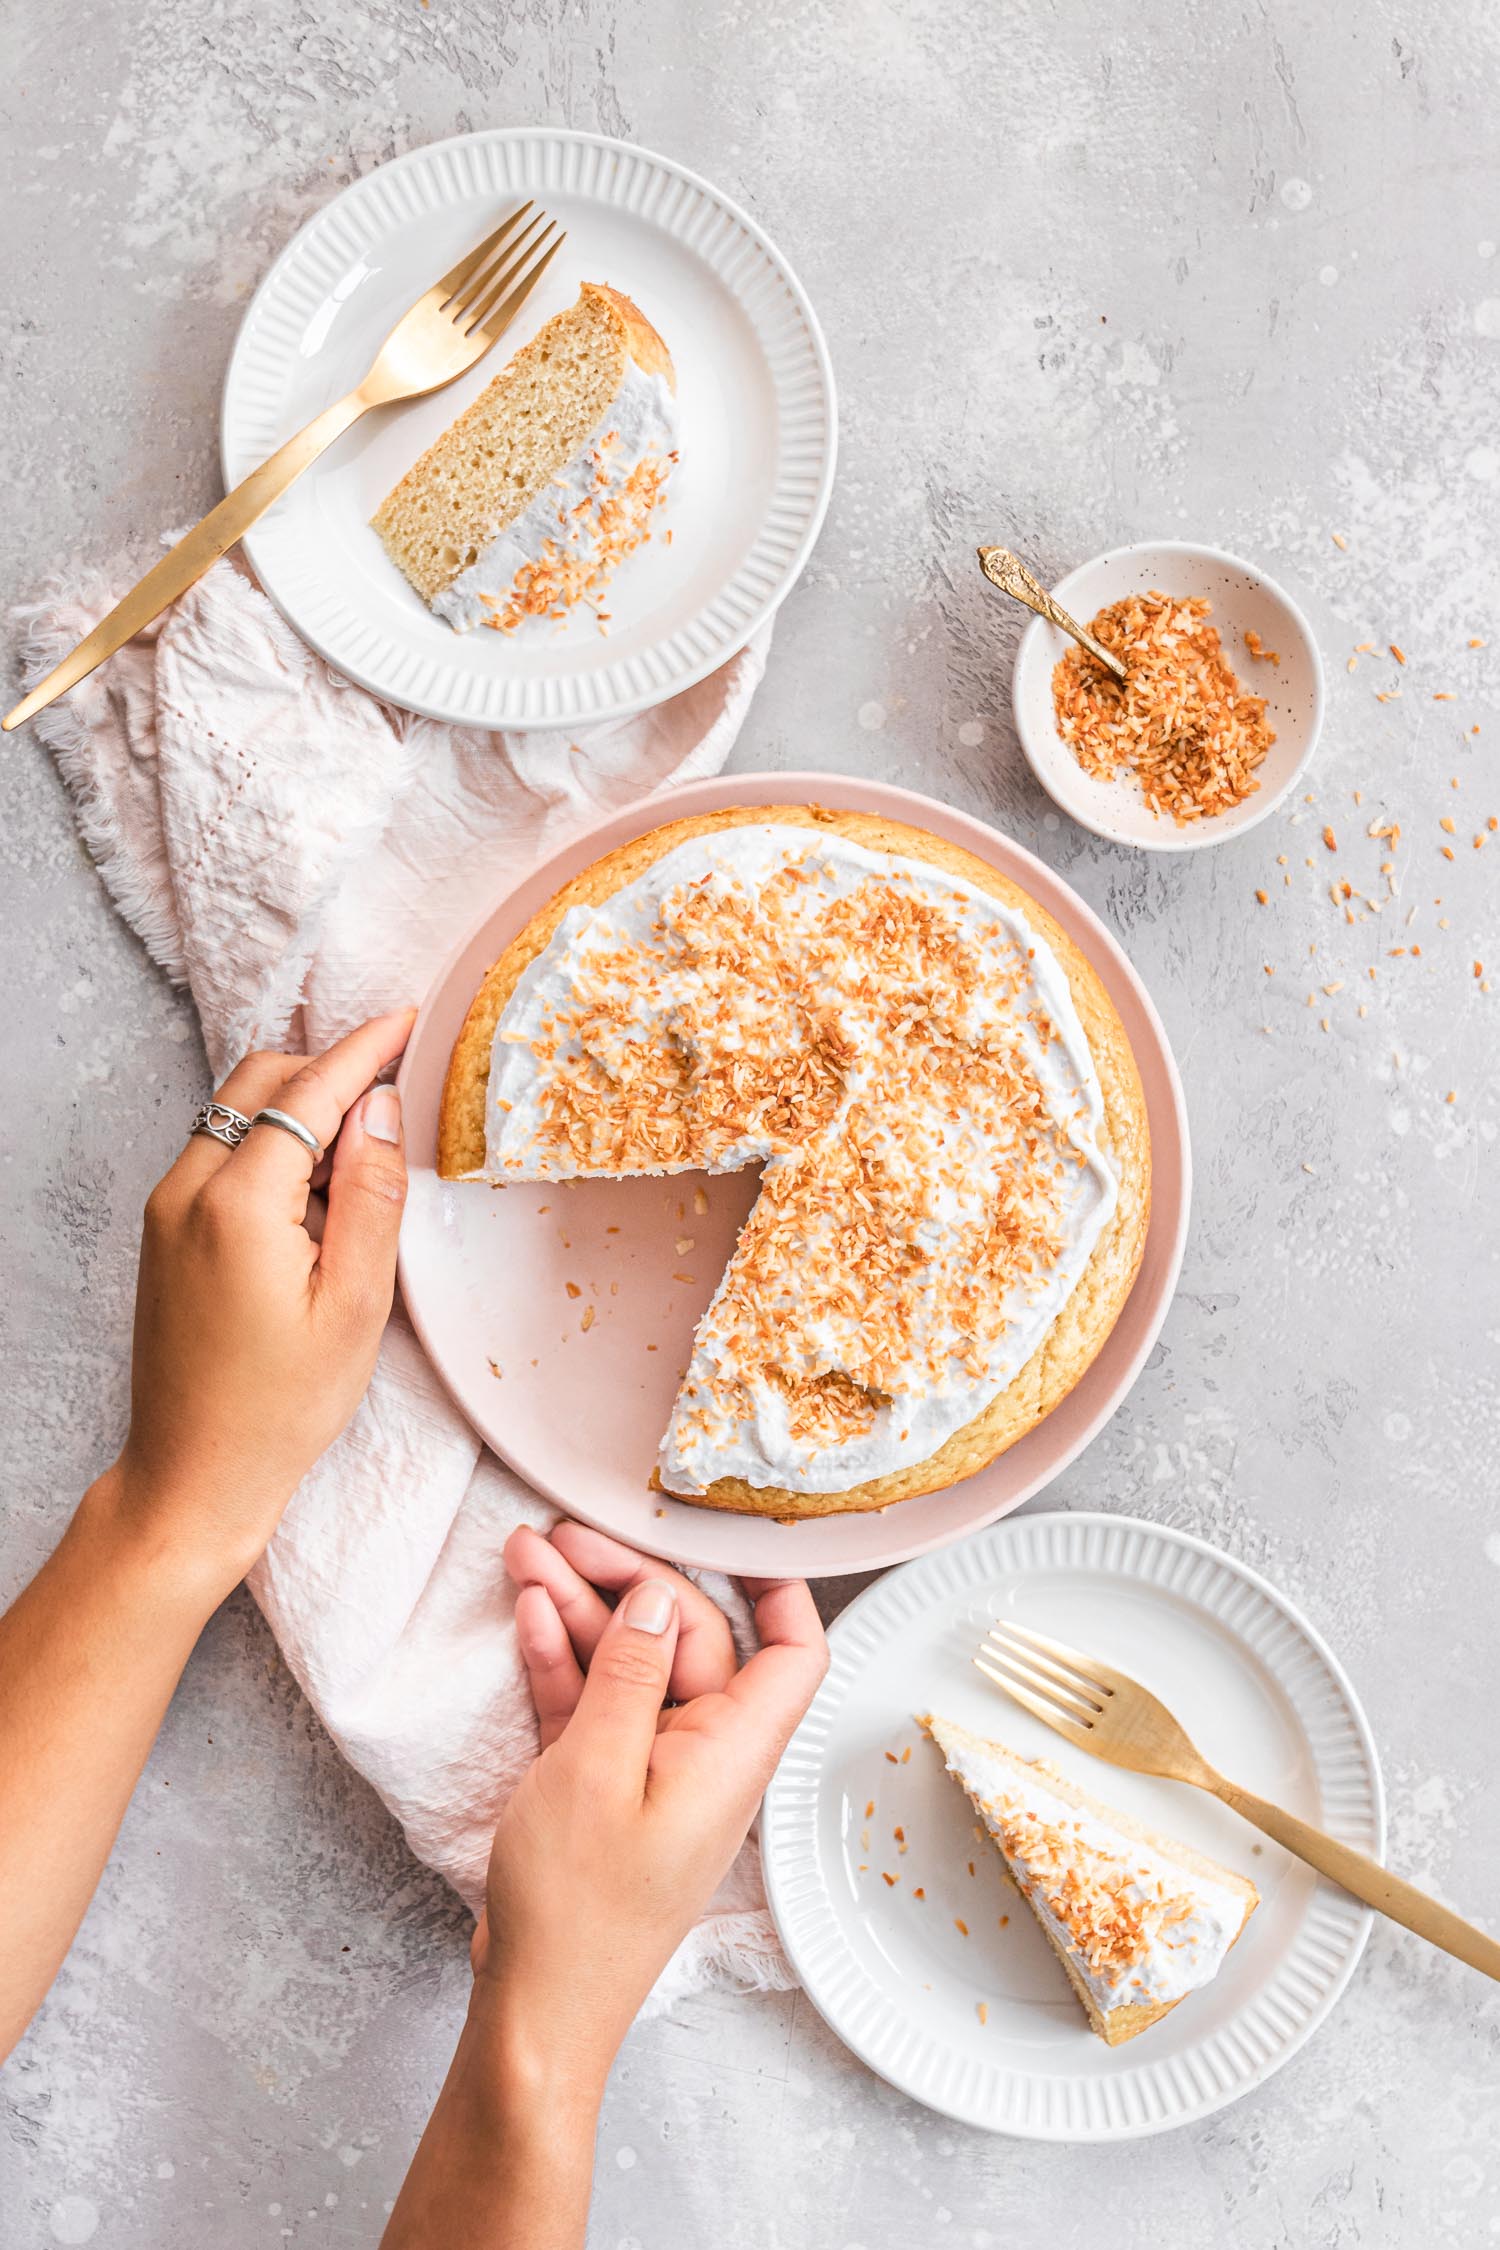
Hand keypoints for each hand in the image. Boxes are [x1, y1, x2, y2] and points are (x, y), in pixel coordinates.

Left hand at [108, 1009, 414, 1588]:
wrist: (193, 1476)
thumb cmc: (280, 1407)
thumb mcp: (356, 1304)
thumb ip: (371, 1195)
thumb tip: (383, 1109)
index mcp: (235, 1205)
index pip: (306, 1093)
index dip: (364, 1050)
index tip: (409, 1020)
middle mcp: (185, 1191)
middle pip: (260, 1083)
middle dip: (330, 1074)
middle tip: (398, 1102)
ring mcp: (166, 1211)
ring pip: (237, 1115)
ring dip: (302, 1115)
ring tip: (362, 1172)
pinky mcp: (165, 1233)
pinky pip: (222, 1156)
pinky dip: (274, 1152)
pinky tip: (318, 1204)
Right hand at [473, 1523, 828, 2096]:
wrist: (536, 2010)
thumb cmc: (578, 1908)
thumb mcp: (597, 1768)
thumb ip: (631, 1672)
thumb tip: (658, 1596)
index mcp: (734, 1751)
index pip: (794, 1651)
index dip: (777, 1586)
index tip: (731, 1531)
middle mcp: (705, 1752)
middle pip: (688, 1637)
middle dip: (626, 1578)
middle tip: (561, 1535)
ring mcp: (652, 1768)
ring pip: (629, 1662)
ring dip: (578, 1608)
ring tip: (522, 1553)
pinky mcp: (603, 1785)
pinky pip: (593, 1701)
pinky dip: (562, 1658)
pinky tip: (528, 1613)